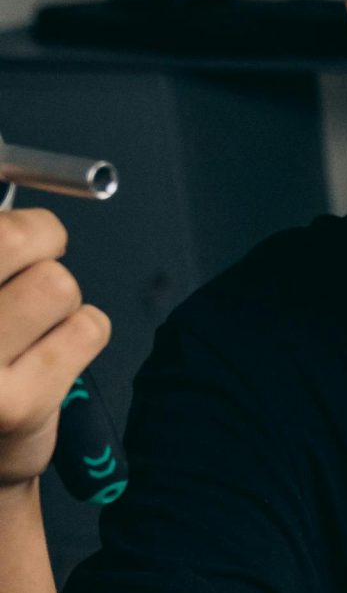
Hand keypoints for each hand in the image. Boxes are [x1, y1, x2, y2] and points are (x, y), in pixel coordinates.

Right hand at [0, 209, 109, 490]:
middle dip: (39, 237)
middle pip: (15, 236)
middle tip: (37, 250)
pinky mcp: (16, 405)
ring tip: (32, 323)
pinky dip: (83, 331)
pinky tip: (52, 353)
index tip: (16, 231)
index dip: (10, 219)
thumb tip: (11, 187)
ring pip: (58, 284)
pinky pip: (89, 327)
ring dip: (58, 298)